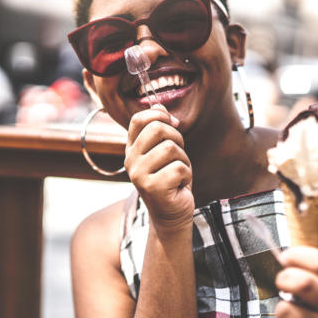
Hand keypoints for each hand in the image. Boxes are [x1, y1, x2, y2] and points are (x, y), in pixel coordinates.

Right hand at [125, 105, 193, 229]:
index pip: (139, 119)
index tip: (174, 124)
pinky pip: (179, 168)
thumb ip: (161, 129)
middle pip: (157, 128)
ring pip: (171, 148)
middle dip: (177, 139)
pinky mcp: (152, 187)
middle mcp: (130, 160)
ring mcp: (139, 174)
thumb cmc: (171, 179)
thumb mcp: (165, 150)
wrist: (171, 213)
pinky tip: (179, 185)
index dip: (159, 115)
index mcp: (131, 148)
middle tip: (178, 155)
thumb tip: (159, 104)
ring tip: (178, 173)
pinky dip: (186, 175)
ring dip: (183, 160)